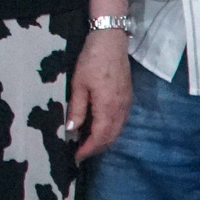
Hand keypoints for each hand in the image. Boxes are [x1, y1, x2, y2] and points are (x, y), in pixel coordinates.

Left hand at [67, 28, 132, 157]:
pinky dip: (110, 130)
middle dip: (96, 148)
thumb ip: (77, 109)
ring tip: (87, 143)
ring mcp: (126, 104)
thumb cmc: (92, 61)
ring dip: (103, 140)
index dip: (88, 149)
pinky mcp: (128, 98)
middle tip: (80, 153)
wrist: (111, 42)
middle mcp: (121, 109)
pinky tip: (98, 128)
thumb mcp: (79, 85)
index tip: (76, 157)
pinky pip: (120, 122)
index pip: (100, 137)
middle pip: (111, 138)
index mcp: (108, 107)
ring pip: (117, 131)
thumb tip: (71, 130)